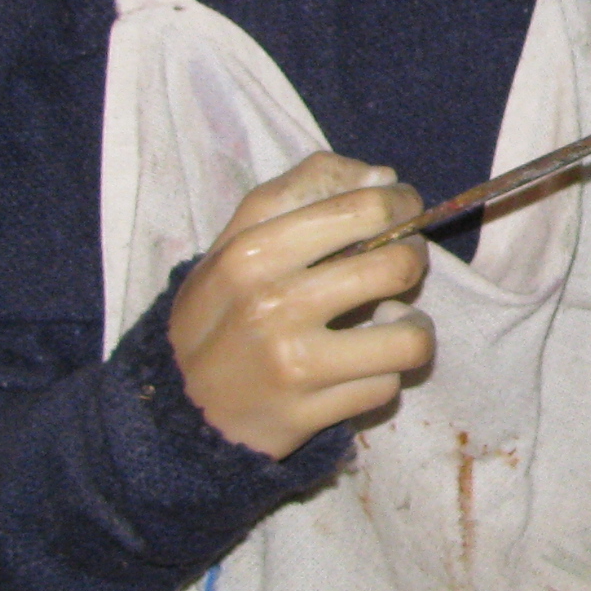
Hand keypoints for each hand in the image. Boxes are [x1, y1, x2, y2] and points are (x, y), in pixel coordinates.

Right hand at [167, 151, 433, 457]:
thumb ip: (301, 193)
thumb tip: (383, 176)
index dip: (400, 203)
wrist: (177, 404)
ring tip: (391, 324)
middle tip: (400, 265)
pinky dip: (381, 376)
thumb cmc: (222, 309)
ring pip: (410, 338)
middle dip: (413, 260)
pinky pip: (386, 387)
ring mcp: (293, 363)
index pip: (363, 207)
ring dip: (413, 328)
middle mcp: (271, 304)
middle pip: (396, 265)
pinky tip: (359, 368)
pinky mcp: (309, 414)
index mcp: (251, 251)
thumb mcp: (237, 240)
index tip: (402, 210)